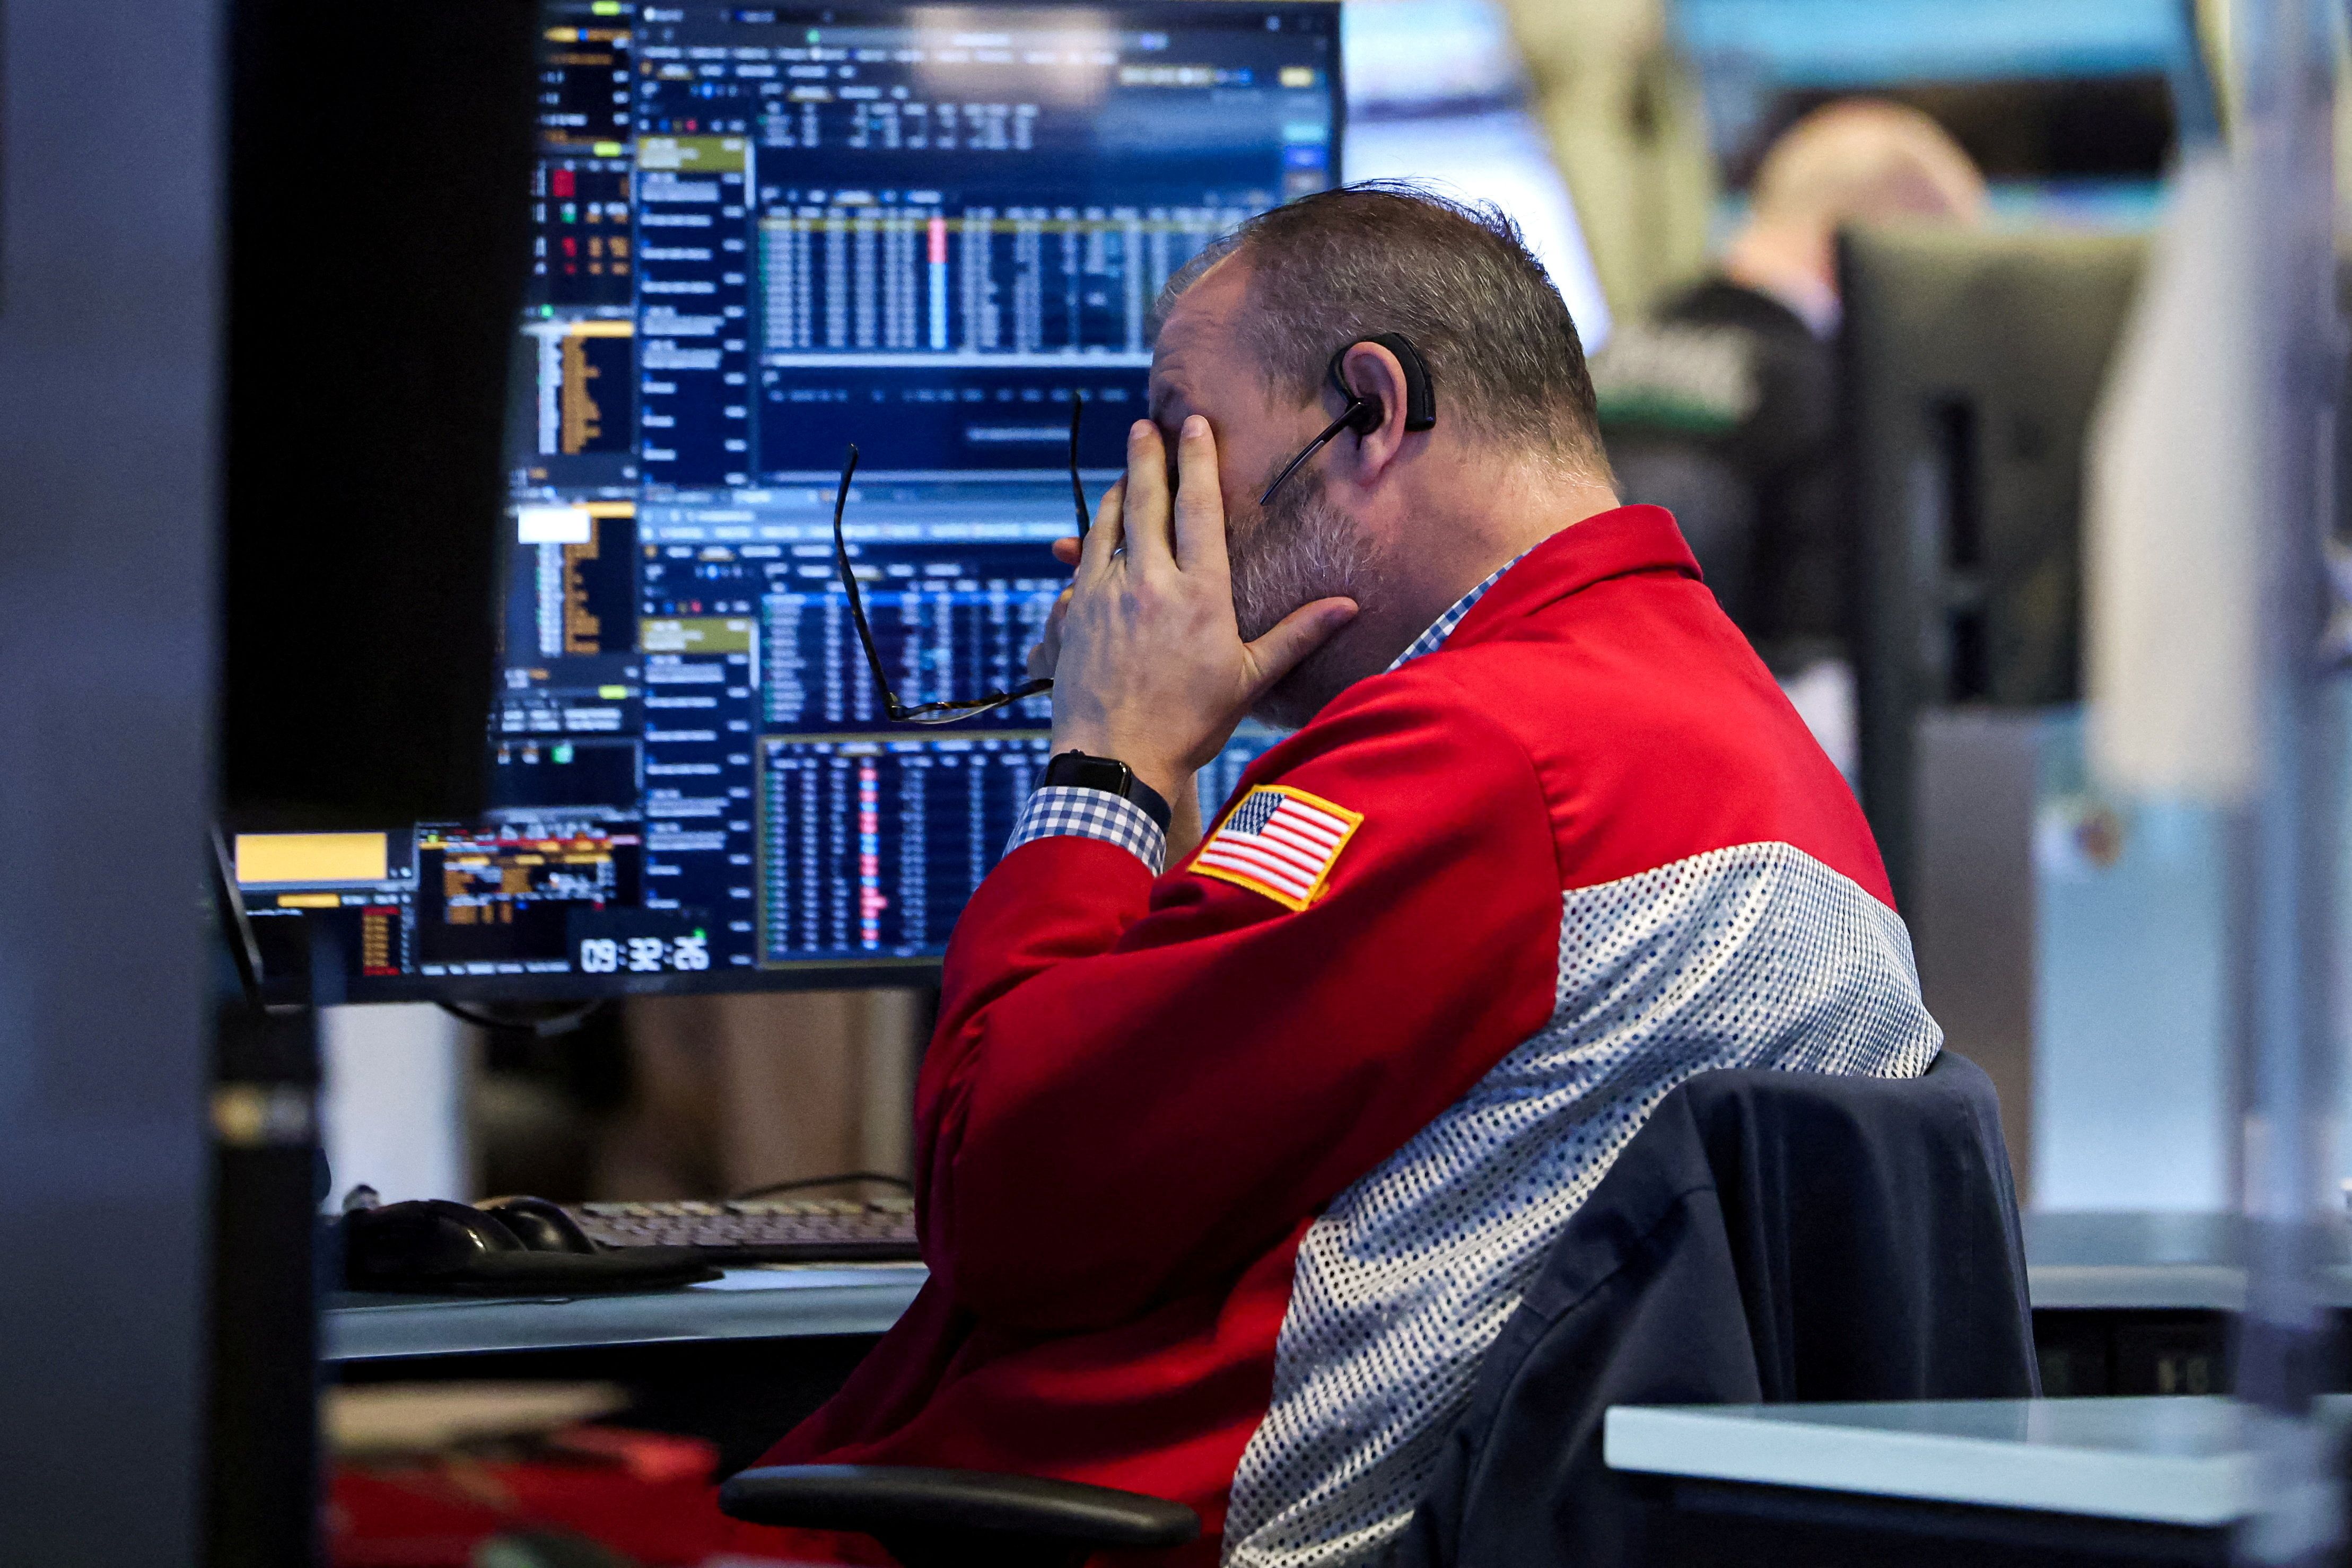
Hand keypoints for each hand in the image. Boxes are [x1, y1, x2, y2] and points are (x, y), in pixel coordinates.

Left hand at [1046, 416, 1356, 803]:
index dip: (1196, 460)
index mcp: (1199, 593)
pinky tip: (1096, 534)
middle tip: (1145, 425)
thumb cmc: (1190, 725)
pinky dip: (1092, 539)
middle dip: (1147, 457)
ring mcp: (1106, 594)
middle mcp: (1149, 582)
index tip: (1194, 425)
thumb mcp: (1249, 679)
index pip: (1198, 508)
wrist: (1117, 761)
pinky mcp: (1076, 613)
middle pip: (1145, 501)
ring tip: (1125, 472)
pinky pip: (1083, 562)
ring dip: (1117, 492)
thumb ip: (1297, 634)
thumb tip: (1349, 606)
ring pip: (1108, 525)